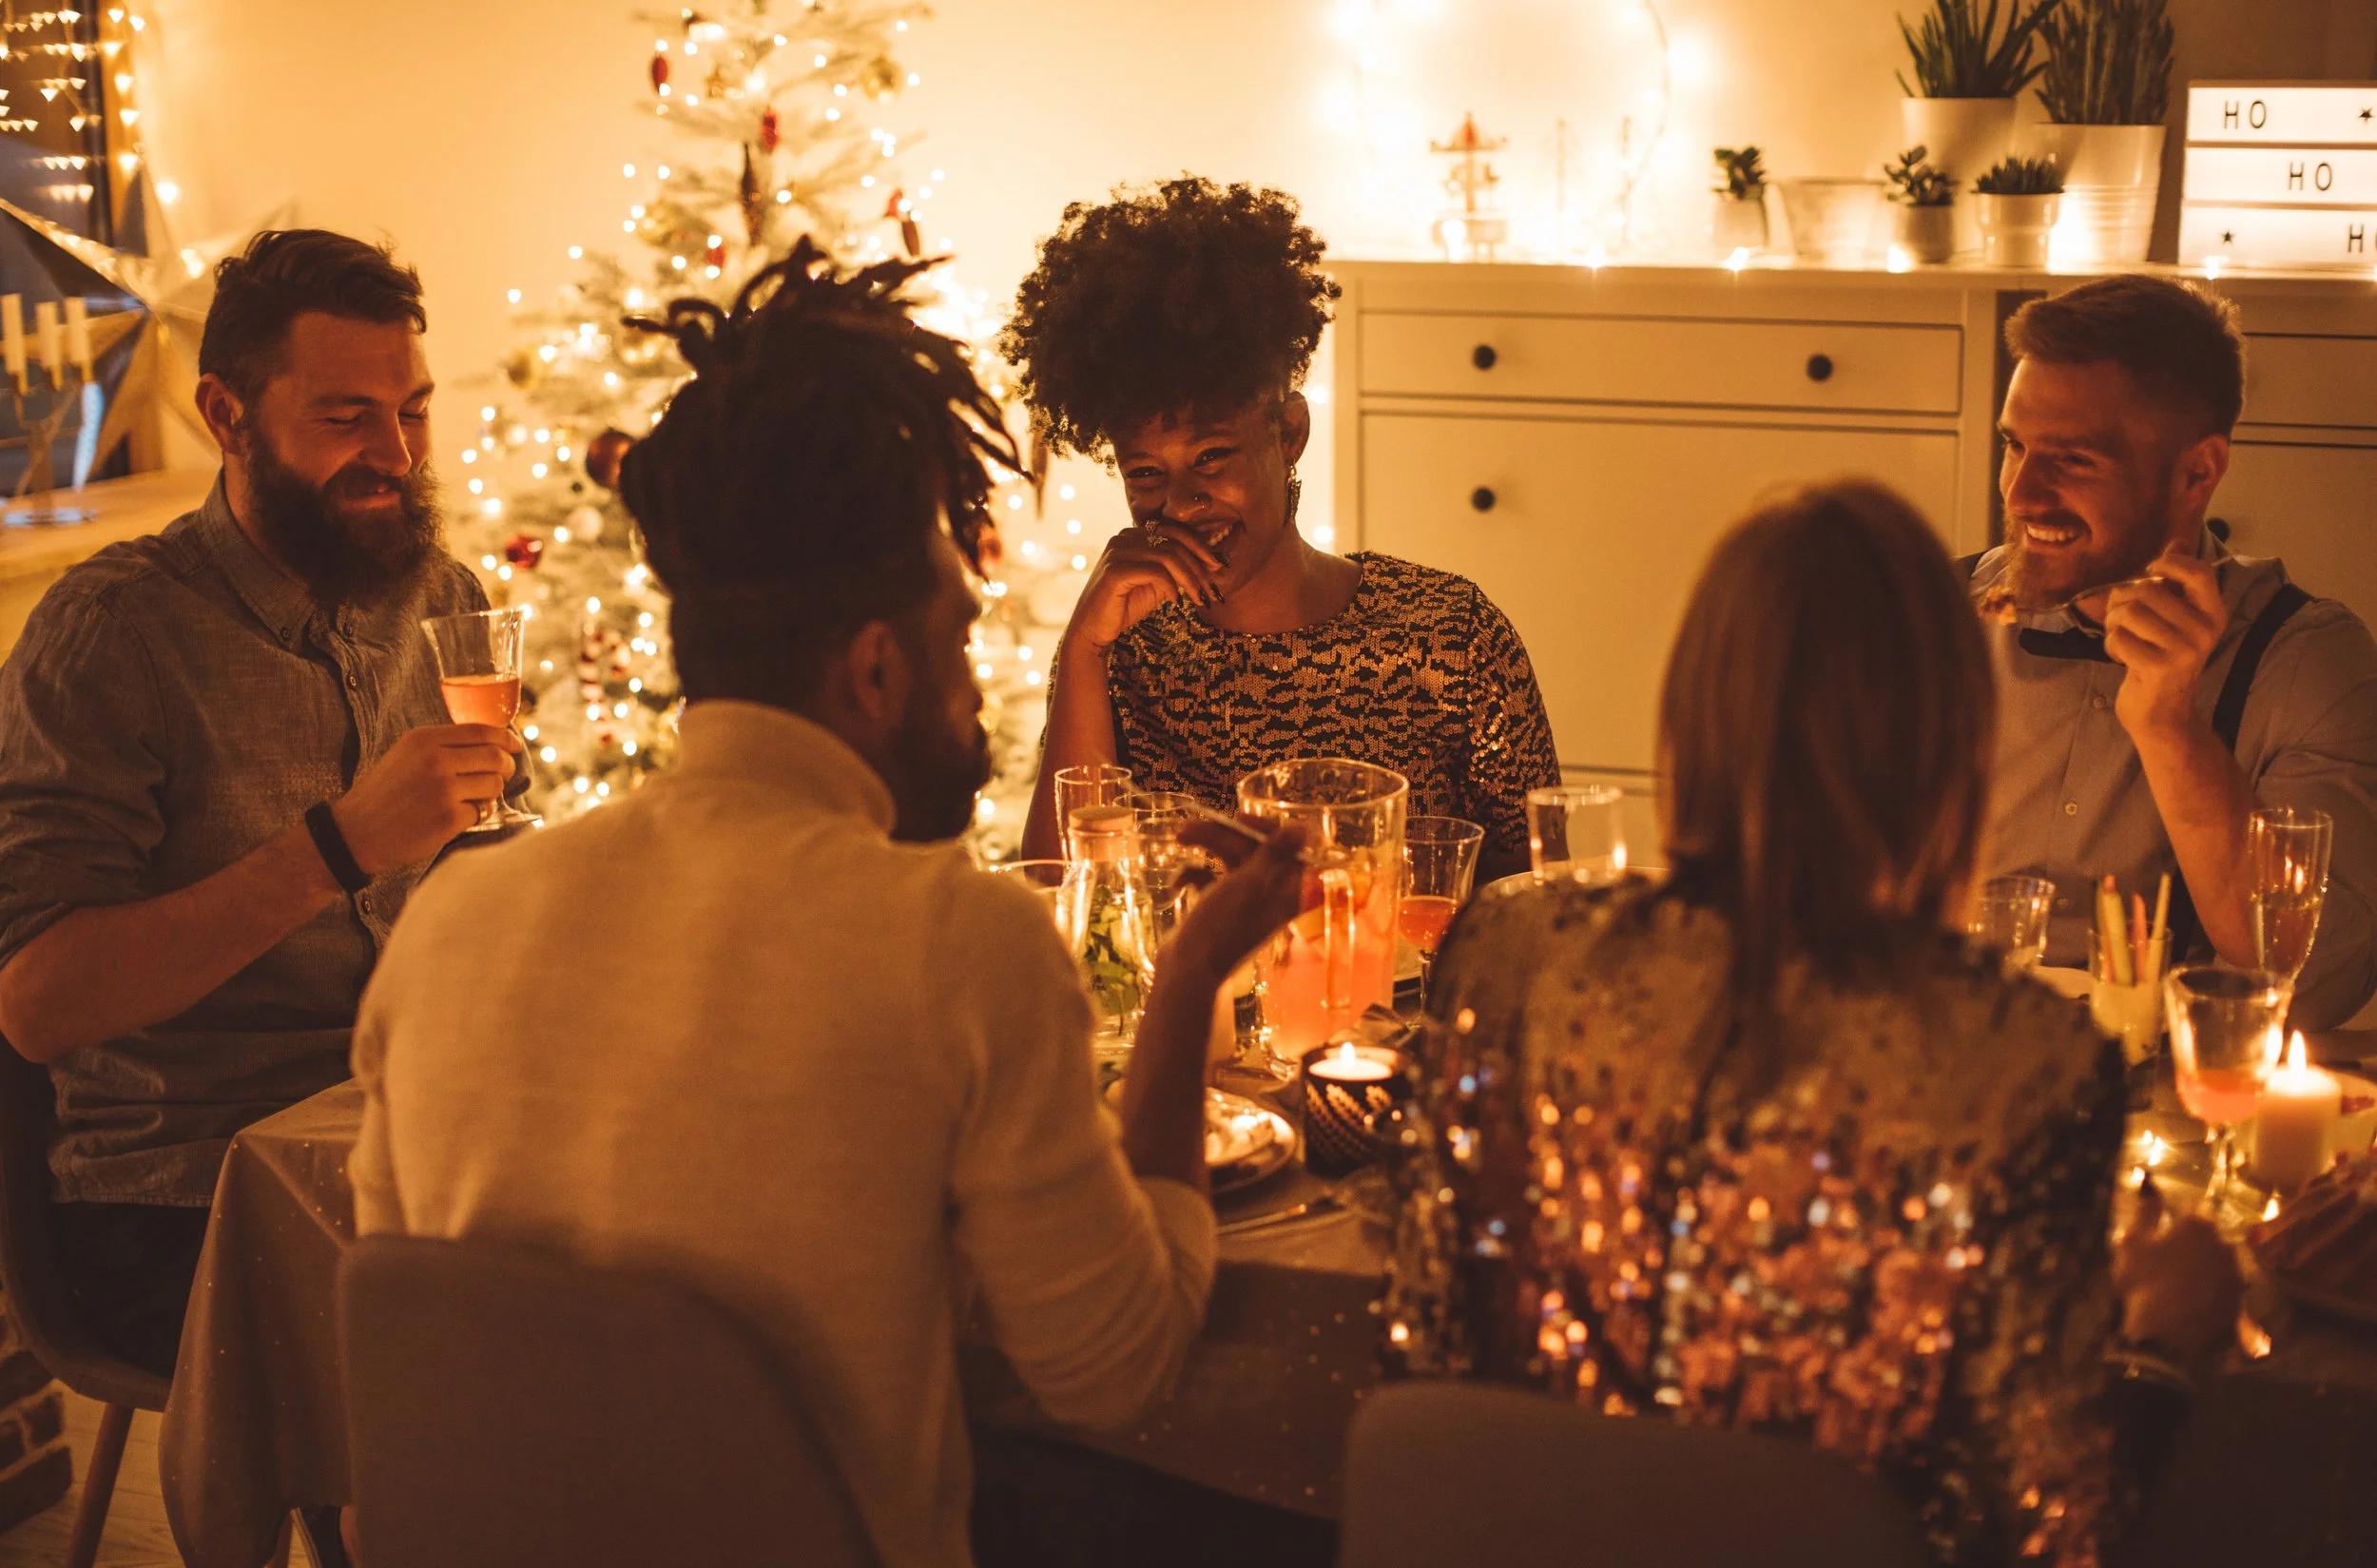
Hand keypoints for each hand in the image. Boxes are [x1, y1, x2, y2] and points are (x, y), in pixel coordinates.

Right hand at [331, 724, 521, 874]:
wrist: (356, 832)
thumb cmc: (385, 793)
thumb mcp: (406, 755)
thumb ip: (442, 745)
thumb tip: (491, 742)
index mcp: (424, 739)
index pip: (481, 731)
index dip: (505, 739)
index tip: (515, 746)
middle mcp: (435, 760)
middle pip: (495, 757)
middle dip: (506, 767)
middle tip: (502, 776)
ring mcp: (444, 789)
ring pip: (493, 785)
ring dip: (490, 794)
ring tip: (471, 799)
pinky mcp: (449, 818)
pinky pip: (482, 812)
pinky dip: (476, 815)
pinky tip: (457, 817)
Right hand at [1063, 522, 1229, 654]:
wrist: (1093, 629)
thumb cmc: (1125, 606)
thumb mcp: (1157, 584)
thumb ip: (1176, 569)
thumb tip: (1212, 561)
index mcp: (1134, 534)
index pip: (1174, 530)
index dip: (1200, 546)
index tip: (1218, 566)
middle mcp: (1124, 536)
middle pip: (1174, 542)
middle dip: (1200, 566)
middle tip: (1213, 589)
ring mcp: (1118, 550)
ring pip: (1168, 556)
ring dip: (1190, 579)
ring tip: (1200, 599)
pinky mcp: (1115, 570)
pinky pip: (1155, 572)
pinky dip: (1171, 587)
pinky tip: (1177, 603)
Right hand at [1158, 820, 1307, 989]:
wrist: (1187, 972)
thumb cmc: (1221, 927)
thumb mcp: (1249, 884)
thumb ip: (1275, 853)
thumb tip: (1302, 828)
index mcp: (1286, 891)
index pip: (1286, 845)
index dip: (1263, 827)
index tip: (1237, 819)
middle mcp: (1268, 894)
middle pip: (1251, 848)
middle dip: (1220, 834)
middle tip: (1188, 828)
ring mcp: (1242, 901)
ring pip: (1227, 858)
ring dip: (1203, 846)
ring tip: (1179, 838)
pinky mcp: (1218, 906)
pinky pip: (1209, 877)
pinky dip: (1193, 875)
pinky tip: (1178, 886)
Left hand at [2106, 545, 2228, 741]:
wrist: (2161, 711)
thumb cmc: (2161, 657)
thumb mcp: (2175, 619)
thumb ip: (2176, 582)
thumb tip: (2176, 540)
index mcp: (2213, 614)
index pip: (2198, 572)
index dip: (2168, 565)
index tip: (2150, 573)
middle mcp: (2205, 631)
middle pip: (2147, 592)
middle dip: (2122, 602)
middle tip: (2122, 620)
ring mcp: (2184, 650)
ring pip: (2129, 612)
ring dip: (2113, 624)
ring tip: (2122, 638)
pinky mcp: (2159, 667)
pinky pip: (2118, 637)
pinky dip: (2111, 646)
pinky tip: (2123, 658)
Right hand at [2115, 1182, 2243, 1367]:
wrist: (2166, 1337)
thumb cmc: (2144, 1283)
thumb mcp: (2133, 1243)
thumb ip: (2144, 1211)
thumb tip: (2148, 1181)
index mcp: (2200, 1225)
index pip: (2194, 1207)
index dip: (2178, 1216)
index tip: (2165, 1227)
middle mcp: (2225, 1245)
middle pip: (2211, 1236)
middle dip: (2195, 1242)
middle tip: (2172, 1257)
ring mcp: (2236, 1276)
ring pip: (2220, 1263)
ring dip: (2207, 1267)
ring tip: (2184, 1282)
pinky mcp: (2240, 1303)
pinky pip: (2226, 1291)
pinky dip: (2216, 1294)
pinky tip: (2200, 1304)